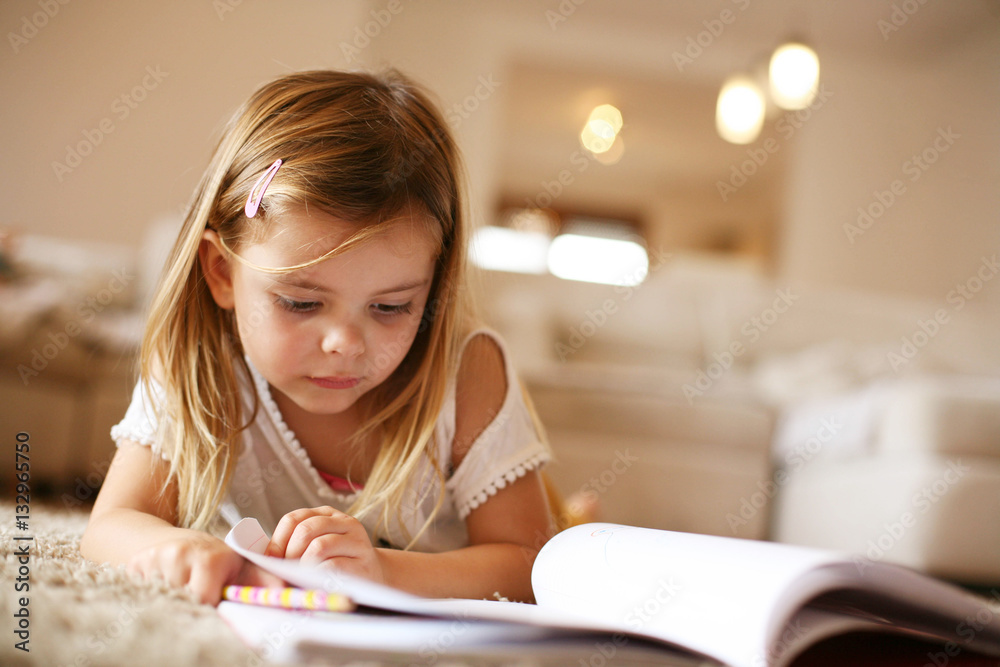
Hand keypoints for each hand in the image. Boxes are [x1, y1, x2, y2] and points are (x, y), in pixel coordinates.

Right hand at [126, 530, 284, 604]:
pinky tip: (165, 589)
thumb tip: (286, 594)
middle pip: (183, 601)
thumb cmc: (219, 561)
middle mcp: (180, 554)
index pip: (205, 600)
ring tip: (184, 593)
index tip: (213, 606)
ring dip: (173, 602)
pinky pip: (143, 593)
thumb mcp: (245, 568)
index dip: (209, 607)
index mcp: (210, 558)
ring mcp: (156, 558)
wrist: (181, 542)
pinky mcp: (136, 563)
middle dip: (191, 607)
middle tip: (199, 601)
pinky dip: (154, 597)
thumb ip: (264, 583)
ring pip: (163, 599)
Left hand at [265, 506, 383, 584]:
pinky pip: (333, 566)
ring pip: (318, 547)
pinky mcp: (363, 561)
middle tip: (284, 574)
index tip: (270, 561)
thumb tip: (262, 560)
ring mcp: (356, 540)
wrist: (373, 577)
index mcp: (327, 514)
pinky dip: (318, 577)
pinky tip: (315, 584)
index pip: (294, 519)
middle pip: (305, 530)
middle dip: (289, 555)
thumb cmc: (337, 564)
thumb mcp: (316, 548)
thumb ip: (294, 547)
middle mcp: (344, 522)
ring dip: (302, 567)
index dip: (277, 540)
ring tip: (299, 580)